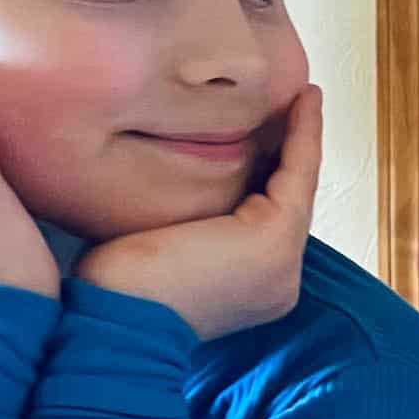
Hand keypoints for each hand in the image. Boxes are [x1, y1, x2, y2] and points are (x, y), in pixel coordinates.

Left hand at [73, 83, 322, 339]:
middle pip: (285, 199)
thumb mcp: (152, 246)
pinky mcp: (276, 240)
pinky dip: (304, 132)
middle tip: (291, 99)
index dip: (267, 169)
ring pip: (296, 184)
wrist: (113, 326)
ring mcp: (282, 263)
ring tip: (304, 93)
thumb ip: (175, 218)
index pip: (262, 216)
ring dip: (302, 133)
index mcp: (251, 287)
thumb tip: (164, 177)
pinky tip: (306, 97)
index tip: (266, 128)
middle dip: (289, 148)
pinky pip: (298, 173)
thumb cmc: (112, 293)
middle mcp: (277, 279)